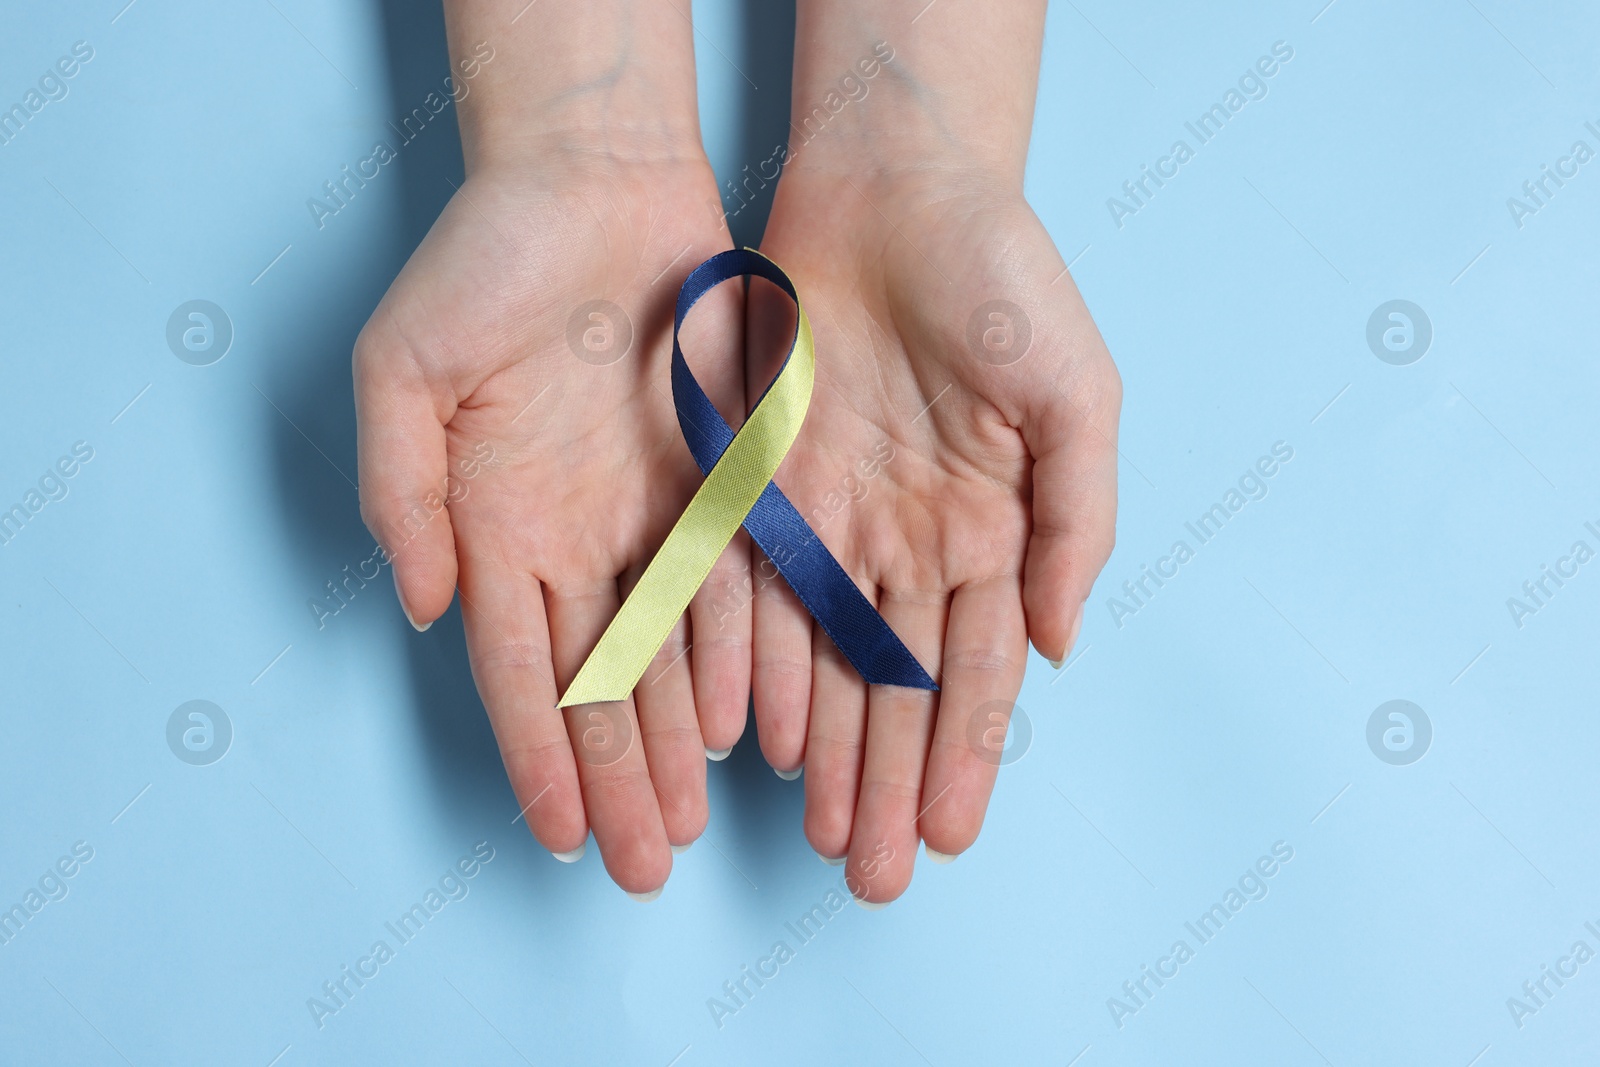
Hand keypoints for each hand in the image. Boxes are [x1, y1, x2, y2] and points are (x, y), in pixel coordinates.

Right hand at [354, 123, 750, 893]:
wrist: (596, 179)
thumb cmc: (486, 261)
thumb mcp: (404, 367)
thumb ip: (402, 491)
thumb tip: (423, 606)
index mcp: (495, 523)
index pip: (516, 669)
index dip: (538, 754)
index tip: (558, 835)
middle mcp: (575, 536)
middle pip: (599, 683)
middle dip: (620, 778)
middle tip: (643, 864)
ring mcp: (649, 513)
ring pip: (671, 654)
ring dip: (681, 740)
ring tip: (695, 820)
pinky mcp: (721, 477)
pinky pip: (735, 582)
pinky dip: (741, 654)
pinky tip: (752, 723)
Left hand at [750, 165, 1120, 902]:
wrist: (894, 185)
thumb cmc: (1001, 279)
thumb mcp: (1076, 393)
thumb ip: (1077, 521)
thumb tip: (1058, 646)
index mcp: (988, 529)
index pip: (974, 670)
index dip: (964, 756)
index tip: (950, 838)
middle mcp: (907, 542)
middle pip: (896, 688)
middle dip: (888, 783)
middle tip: (874, 877)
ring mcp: (832, 520)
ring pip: (824, 664)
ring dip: (827, 753)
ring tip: (822, 836)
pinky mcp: (761, 484)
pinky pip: (755, 595)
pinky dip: (758, 668)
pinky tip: (763, 739)